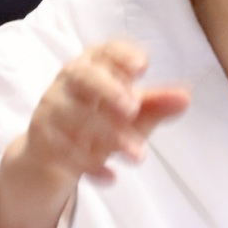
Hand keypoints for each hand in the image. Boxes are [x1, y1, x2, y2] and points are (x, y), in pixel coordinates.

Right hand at [0, 40, 188, 227]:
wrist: (50, 154)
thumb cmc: (98, 120)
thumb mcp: (130, 113)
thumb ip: (156, 104)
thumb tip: (185, 97)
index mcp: (92, 66)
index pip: (104, 51)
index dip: (122, 55)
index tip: (144, 66)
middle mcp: (68, 83)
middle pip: (82, 76)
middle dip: (108, 89)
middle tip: (133, 107)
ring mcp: (51, 110)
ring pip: (75, 117)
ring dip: (109, 136)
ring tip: (139, 155)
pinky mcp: (42, 140)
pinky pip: (63, 150)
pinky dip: (88, 164)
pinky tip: (111, 177)